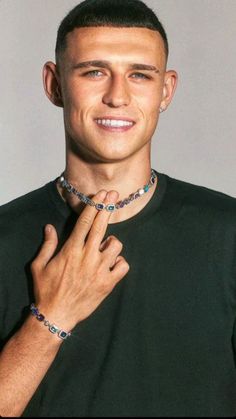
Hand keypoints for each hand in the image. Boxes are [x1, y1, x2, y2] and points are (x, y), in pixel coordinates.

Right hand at [31, 190, 129, 330]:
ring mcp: (100, 270)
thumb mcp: (39, 266)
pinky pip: (123, 266)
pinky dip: (120, 263)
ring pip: (116, 245)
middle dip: (108, 208)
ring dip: (112, 243)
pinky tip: (112, 265)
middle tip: (113, 196)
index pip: (85, 222)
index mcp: (71, 250)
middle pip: (101, 227)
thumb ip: (47, 244)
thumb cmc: (46, 290)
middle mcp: (87, 257)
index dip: (95, 205)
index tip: (102, 194)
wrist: (56, 316)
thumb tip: (50, 227)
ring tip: (104, 248)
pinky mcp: (108, 284)